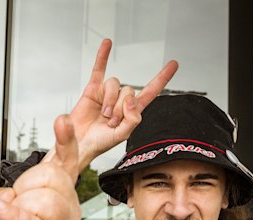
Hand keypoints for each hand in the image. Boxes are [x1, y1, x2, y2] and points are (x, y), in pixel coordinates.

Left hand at [0, 115, 81, 219]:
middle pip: (53, 177)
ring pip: (46, 200)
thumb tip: (4, 196)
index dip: (66, 141)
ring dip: (20, 208)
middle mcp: (67, 209)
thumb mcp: (15, 208)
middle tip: (16, 205)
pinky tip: (0, 211)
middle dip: (26, 186)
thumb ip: (11, 193)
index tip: (62, 121)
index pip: (66, 161)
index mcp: (60, 194)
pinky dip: (14, 216)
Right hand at [44, 39, 177, 169]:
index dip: (161, 79)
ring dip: (111, 100)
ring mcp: (107, 94)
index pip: (150, 92)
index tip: (173, 65)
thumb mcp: (122, 136)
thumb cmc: (99, 142)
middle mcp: (120, 100)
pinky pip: (99, 69)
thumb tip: (132, 100)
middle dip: (121, 107)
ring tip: (104, 115)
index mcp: (132, 111)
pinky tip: (108, 43)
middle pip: (129, 90)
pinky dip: (103, 56)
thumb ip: (133, 119)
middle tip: (112, 122)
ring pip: (115, 85)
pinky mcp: (93, 89)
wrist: (78, 143)